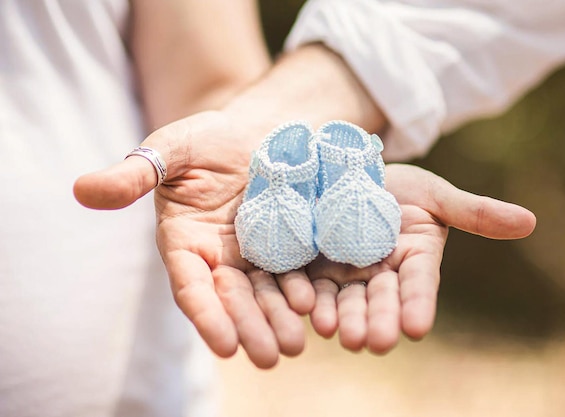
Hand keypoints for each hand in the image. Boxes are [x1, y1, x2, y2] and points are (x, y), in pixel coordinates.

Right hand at [73, 112, 313, 367]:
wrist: (254, 131)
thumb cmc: (204, 141)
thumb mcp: (170, 150)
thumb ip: (134, 174)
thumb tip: (82, 190)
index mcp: (185, 242)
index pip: (191, 286)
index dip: (206, 314)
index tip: (223, 346)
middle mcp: (219, 257)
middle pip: (233, 299)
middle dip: (249, 328)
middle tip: (269, 358)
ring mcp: (255, 254)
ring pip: (265, 293)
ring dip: (279, 319)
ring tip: (296, 343)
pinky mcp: (287, 245)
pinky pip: (295, 272)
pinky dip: (304, 291)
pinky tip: (317, 308)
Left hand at [305, 163, 535, 353]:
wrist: (348, 172)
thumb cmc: (399, 185)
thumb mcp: (435, 194)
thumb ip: (473, 212)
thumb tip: (530, 222)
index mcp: (414, 259)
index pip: (419, 285)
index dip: (418, 305)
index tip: (417, 327)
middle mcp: (380, 274)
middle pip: (380, 301)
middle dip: (378, 322)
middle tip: (374, 343)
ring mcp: (345, 273)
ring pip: (344, 301)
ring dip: (343, 319)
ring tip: (340, 334)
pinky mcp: (312, 267)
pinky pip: (309, 286)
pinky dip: (308, 299)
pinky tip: (306, 310)